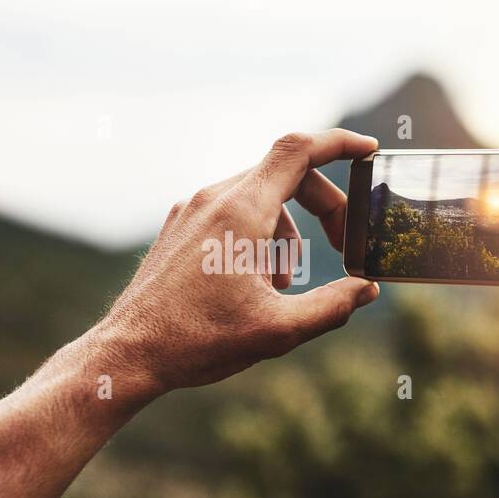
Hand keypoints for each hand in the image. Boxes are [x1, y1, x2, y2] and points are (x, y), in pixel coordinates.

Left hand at [94, 129, 380, 396]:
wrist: (128, 354)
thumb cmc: (198, 342)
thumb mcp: (278, 331)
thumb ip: (332, 307)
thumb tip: (367, 290)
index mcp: (241, 211)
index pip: (299, 151)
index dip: (340, 144)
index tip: (370, 151)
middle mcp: (214, 198)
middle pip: (286, 175)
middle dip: (323, 207)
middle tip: (340, 248)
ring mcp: (191, 210)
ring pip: (259, 198)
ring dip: (287, 233)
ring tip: (282, 288)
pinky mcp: (178, 227)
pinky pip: (231, 213)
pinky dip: (256, 237)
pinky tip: (252, 286)